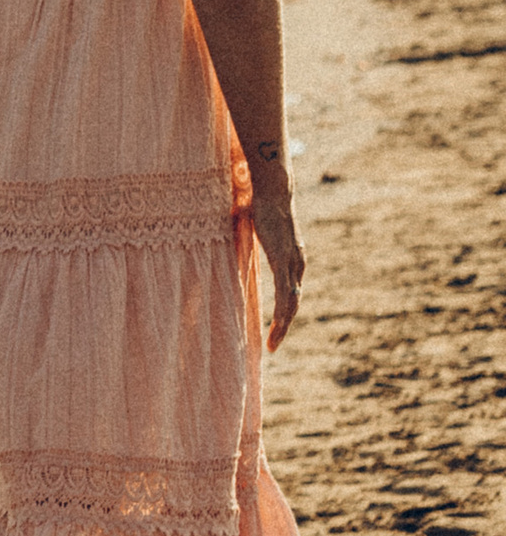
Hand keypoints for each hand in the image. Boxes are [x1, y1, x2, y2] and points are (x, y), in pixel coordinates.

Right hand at [249, 188, 302, 350]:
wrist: (274, 191)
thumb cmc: (263, 206)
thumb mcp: (260, 231)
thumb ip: (256, 241)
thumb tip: (239, 235)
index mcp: (292, 259)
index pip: (290, 293)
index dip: (283, 312)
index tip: (274, 328)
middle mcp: (297, 265)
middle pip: (293, 303)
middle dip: (283, 326)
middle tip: (272, 345)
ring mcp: (292, 264)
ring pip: (291, 303)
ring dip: (283, 325)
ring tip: (273, 343)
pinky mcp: (284, 262)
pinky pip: (285, 293)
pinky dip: (282, 312)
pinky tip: (277, 325)